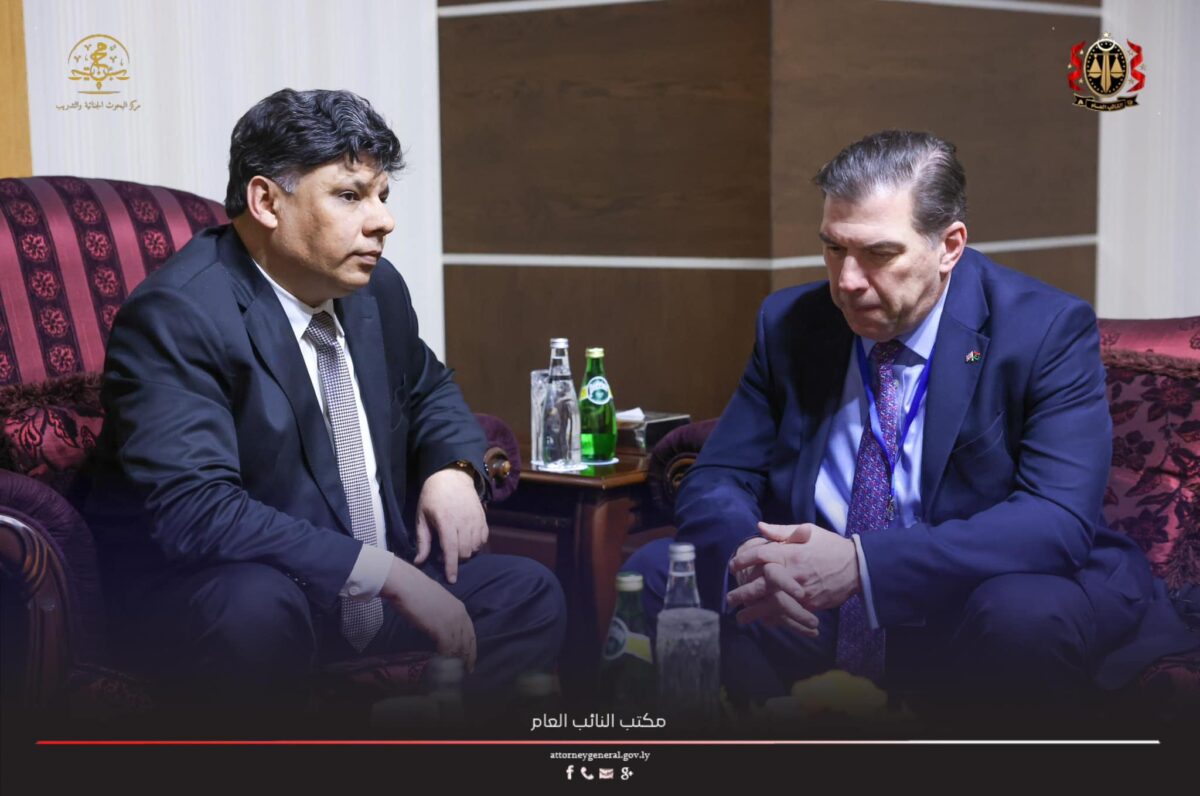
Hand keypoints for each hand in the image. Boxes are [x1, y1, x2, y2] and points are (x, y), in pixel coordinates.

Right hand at [380, 557, 476, 670]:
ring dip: (458, 661)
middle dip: (468, 657)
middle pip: (468, 641)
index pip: (470, 632)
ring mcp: (451, 621)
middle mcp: (459, 615)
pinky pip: (448, 648)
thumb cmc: (415, 591)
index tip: (471, 659)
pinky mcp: (441, 628)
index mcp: (460, 608)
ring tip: (455, 674)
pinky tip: (443, 666)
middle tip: (467, 672)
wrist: (405, 584)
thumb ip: (443, 614)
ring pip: (459, 647)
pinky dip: (447, 658)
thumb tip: (440, 627)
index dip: (471, 647)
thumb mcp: (436, 602)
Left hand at [413, 466, 487, 583]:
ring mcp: (476, 520)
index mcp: (446, 521)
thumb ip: (422, 541)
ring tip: (454, 545)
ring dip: (465, 553)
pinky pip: (483, 540)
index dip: (451, 567)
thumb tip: (419, 562)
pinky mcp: (483, 518)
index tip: (452, 580)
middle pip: (465, 552)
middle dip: (455, 559)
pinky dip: (475, 545)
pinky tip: (465, 540)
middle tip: (442, 553)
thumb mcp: (421, 517)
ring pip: (475, 548)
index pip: (451, 549)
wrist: (452, 476)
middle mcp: (464, 521)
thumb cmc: (432, 497)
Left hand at [727, 522, 860, 629]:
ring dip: (754, 613)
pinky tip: (764, 622)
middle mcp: (792, 573)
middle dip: (742, 592)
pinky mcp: (810, 605)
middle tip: (730, 598)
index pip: (759, 555)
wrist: (857, 566)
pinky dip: (775, 620)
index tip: (732, 565)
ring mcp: (801, 591)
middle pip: (761, 584)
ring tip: (740, 618)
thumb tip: (759, 527)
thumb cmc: (830, 545)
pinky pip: (788, 615)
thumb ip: (781, 531)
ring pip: (771, 604)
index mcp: (790, 553)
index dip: (743, 559)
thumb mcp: (807, 530)